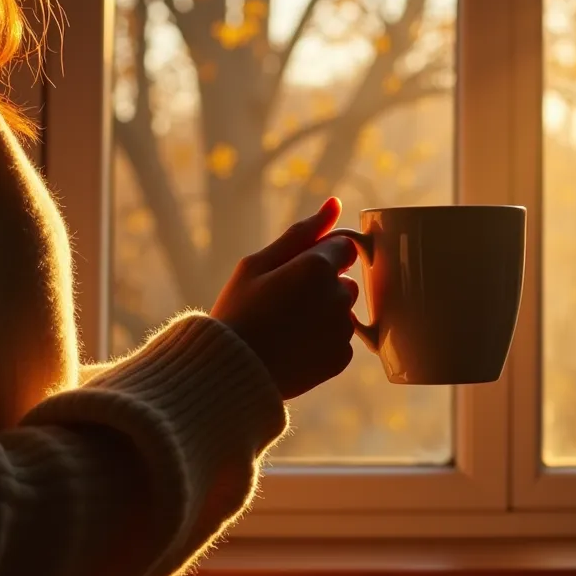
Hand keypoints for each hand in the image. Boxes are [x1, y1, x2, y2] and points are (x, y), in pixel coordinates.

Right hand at [211, 197, 360, 399]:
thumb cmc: (237, 313)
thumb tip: (334, 204)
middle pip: (344, 280)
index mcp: (317, 267)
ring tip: (286, 326)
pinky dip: (324, 340)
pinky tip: (294, 345)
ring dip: (325, 313)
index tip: (294, 272)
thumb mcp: (257, 265)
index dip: (319, 256)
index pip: (343, 247)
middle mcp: (338, 297)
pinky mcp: (341, 358)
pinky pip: (340, 339)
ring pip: (343, 310)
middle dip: (323, 285)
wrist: (230, 371)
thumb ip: (302, 233)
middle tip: (283, 302)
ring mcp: (342, 330)